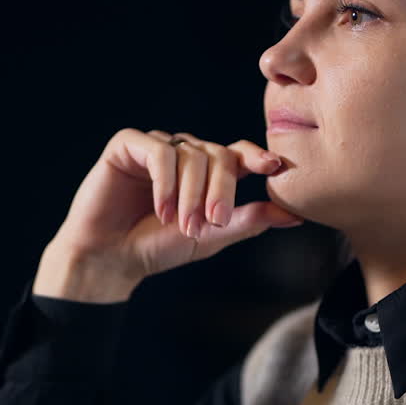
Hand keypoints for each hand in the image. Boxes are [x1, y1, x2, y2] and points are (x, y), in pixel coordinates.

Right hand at [35, 128, 303, 300]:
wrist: (111, 259)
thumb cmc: (158, 248)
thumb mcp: (211, 236)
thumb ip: (249, 221)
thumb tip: (294, 215)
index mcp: (205, 172)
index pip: (238, 153)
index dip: (257, 157)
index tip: (274, 167)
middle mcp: (183, 154)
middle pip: (218, 155)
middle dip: (220, 190)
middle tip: (212, 222)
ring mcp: (155, 147)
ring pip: (191, 154)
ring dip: (191, 193)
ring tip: (180, 225)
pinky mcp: (127, 146)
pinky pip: (159, 151)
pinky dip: (166, 181)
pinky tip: (162, 209)